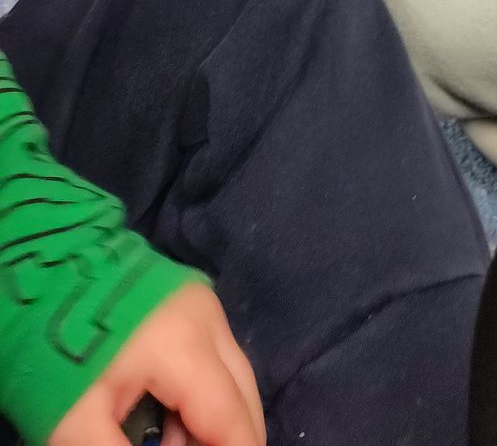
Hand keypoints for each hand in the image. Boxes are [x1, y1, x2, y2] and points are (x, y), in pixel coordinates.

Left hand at [49, 284, 263, 445]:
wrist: (43, 275)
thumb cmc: (60, 354)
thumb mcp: (78, 424)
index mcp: (186, 348)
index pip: (230, 417)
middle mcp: (210, 320)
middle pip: (243, 394)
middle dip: (230, 436)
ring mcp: (204, 305)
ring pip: (234, 373)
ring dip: (215, 418)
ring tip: (173, 444)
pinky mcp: (192, 300)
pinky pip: (217, 356)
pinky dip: (204, 395)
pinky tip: (171, 420)